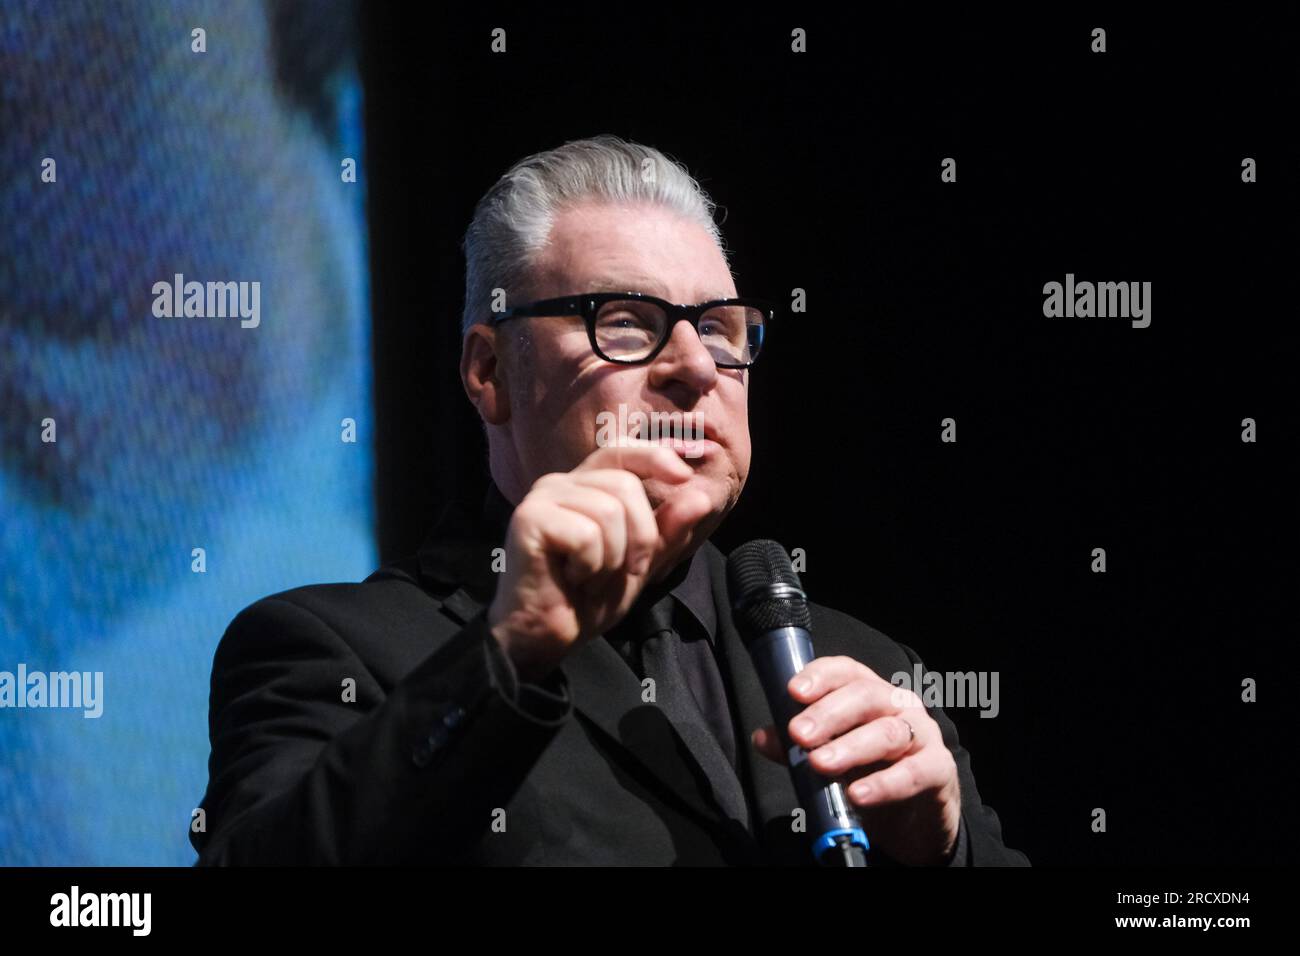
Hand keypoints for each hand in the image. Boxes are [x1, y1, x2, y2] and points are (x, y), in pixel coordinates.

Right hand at [488, 440, 713, 682]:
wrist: (545, 637)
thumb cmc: (586, 600)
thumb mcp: (639, 564)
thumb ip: (667, 532)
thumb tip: (700, 497)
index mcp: (584, 487)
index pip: (621, 453)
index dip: (654, 457)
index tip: (683, 477)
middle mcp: (560, 484)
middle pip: (625, 485)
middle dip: (639, 537)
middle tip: (620, 572)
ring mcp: (542, 498)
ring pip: (609, 511)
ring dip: (611, 559)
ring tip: (588, 578)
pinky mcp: (529, 519)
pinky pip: (587, 535)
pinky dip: (590, 567)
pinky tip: (570, 580)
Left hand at [751, 656, 961, 865]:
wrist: (917, 817)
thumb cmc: (871, 773)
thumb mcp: (831, 758)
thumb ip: (796, 748)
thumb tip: (762, 737)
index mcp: (869, 693)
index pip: (846, 671)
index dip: (820, 676)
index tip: (793, 691)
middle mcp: (898, 704)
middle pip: (864, 696)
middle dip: (828, 714)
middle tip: (799, 734)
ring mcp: (922, 734)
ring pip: (888, 732)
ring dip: (851, 747)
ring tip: (821, 764)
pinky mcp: (939, 769)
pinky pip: (916, 771)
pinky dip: (886, 783)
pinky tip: (859, 795)